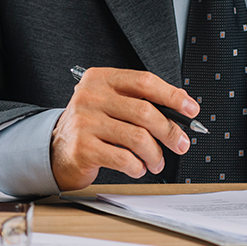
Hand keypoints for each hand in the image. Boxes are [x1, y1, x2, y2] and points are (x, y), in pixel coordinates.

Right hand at [50, 67, 198, 190]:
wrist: (55, 148)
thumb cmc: (92, 124)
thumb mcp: (112, 103)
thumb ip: (141, 101)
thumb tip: (181, 108)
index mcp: (102, 78)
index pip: (145, 81)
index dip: (172, 95)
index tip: (190, 109)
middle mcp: (91, 95)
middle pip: (144, 111)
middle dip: (169, 130)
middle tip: (181, 143)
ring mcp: (85, 121)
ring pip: (137, 137)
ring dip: (155, 153)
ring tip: (157, 160)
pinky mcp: (83, 148)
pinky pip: (123, 158)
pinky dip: (138, 166)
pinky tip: (139, 167)